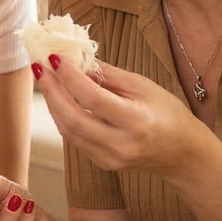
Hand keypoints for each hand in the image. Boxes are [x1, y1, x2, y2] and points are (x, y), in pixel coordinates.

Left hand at [38, 56, 210, 177]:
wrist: (182, 153)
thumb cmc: (167, 113)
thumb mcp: (144, 86)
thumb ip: (108, 75)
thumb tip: (77, 59)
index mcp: (137, 122)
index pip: (93, 98)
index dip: (70, 77)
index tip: (53, 57)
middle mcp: (122, 144)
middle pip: (73, 118)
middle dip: (51, 91)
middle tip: (39, 67)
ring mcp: (110, 158)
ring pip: (68, 130)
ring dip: (52, 102)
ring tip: (45, 79)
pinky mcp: (103, 163)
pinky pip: (75, 138)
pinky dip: (64, 116)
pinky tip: (60, 98)